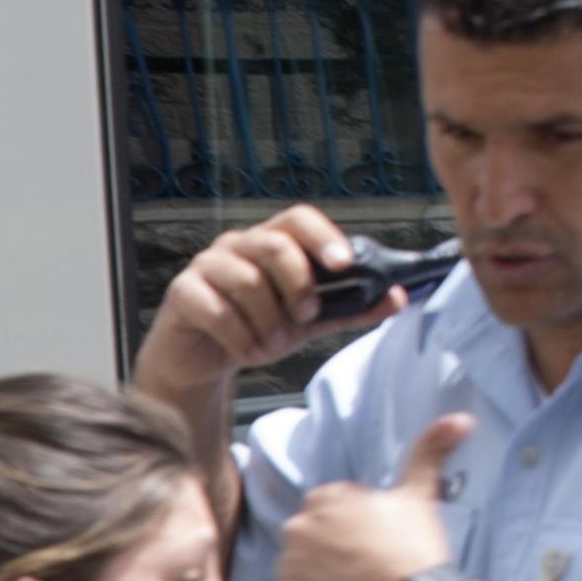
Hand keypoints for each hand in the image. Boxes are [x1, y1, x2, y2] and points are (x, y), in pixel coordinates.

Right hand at [134, 205, 358, 398]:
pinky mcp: (182, 293)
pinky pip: (217, 310)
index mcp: (270, 240)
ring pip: (247, 280)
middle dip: (299, 284)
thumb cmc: (254, 329)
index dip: (323, 237)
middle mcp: (237, 244)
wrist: (200, 361)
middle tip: (306, 317)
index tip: (343, 266)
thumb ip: (349, 310)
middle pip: (275, 245)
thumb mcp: (308, 322)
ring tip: (274, 346)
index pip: (298, 219)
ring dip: (268, 320)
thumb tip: (399, 298)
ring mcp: (206, 266)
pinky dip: (240, 336)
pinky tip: (249, 353)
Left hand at [273, 415, 467, 580]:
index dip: (351, 525)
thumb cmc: (415, 548)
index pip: (327, 508)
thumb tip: (459, 419)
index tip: (373, 539)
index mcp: (324, 499)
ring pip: (298, 570)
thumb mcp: (421, 495)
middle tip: (364, 565)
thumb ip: (429, 452)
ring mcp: (287, 567)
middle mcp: (297, 528)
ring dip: (318, 577)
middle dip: (330, 548)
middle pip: (309, 538)